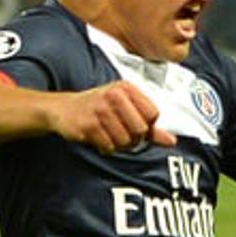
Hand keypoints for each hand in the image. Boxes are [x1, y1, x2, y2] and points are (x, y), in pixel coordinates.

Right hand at [50, 81, 175, 151]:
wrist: (62, 108)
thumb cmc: (100, 109)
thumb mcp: (126, 110)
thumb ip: (151, 126)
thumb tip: (173, 142)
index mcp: (126, 88)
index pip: (153, 114)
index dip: (148, 126)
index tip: (135, 125)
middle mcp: (113, 95)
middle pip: (141, 129)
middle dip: (134, 138)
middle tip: (122, 134)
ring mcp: (99, 109)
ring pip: (125, 140)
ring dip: (119, 144)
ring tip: (109, 135)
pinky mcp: (87, 124)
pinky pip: (109, 146)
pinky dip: (106, 147)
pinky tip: (98, 138)